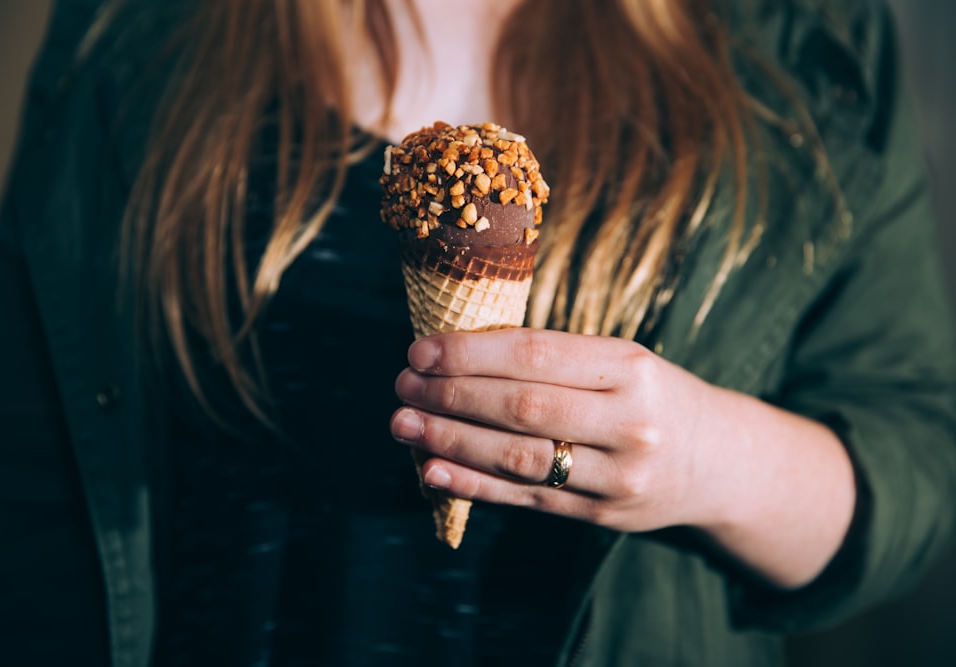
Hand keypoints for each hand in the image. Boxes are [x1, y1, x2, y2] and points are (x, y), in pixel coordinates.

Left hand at [389, 327, 856, 588]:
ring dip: (451, 441)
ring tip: (403, 425)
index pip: (536, 354)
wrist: (719, 463)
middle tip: (402, 386)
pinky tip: (431, 469)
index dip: (471, 353)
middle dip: (451, 395)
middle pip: (522, 407)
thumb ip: (554, 359)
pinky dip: (474, 484)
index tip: (421, 350)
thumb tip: (459, 354)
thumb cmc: (652, 397)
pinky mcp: (603, 515)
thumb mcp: (622, 362)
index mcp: (631, 367)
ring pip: (519, 457)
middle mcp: (629, 421)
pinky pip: (527, 498)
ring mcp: (618, 475)